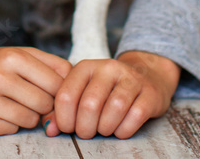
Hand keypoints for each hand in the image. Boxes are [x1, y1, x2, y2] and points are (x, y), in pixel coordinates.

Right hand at [0, 47, 71, 135]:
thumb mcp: (16, 54)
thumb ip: (50, 65)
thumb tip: (78, 83)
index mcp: (11, 56)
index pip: (58, 83)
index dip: (58, 92)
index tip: (50, 93)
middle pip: (45, 104)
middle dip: (42, 106)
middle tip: (26, 99)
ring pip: (29, 121)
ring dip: (25, 117)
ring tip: (8, 104)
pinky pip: (8, 130)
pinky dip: (6, 125)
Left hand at [42, 50, 179, 138]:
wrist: (146, 76)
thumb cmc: (108, 90)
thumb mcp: (83, 92)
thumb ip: (63, 109)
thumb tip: (49, 129)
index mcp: (86, 67)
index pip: (66, 95)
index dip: (64, 119)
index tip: (68, 127)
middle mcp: (108, 68)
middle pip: (89, 105)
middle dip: (85, 128)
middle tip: (87, 132)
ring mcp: (131, 79)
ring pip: (114, 110)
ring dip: (105, 129)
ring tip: (104, 129)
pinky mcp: (150, 93)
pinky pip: (135, 116)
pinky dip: (124, 130)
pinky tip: (120, 129)